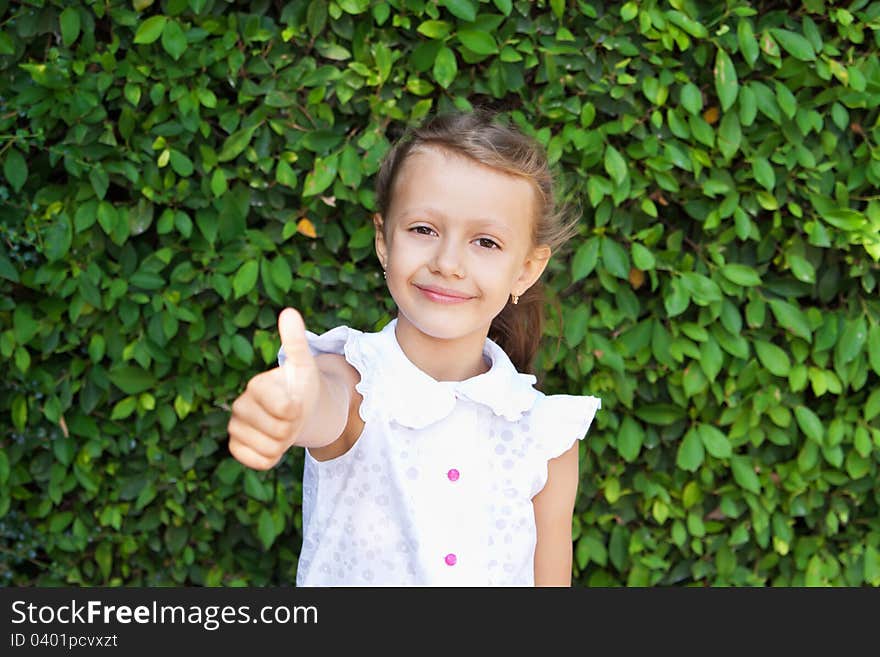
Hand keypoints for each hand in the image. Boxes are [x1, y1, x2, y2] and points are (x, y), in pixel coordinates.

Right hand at [227, 308, 320, 469]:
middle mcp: (239, 406)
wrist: (297, 411)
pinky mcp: (235, 448)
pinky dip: (271, 458)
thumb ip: (296, 342)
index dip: (297, 410)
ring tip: (282, 428)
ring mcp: (235, 428)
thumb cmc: (301, 387)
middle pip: (279, 431)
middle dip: (293, 428)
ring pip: (270, 448)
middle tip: (291, 417)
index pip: (285, 409)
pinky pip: (258, 461)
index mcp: (256, 386)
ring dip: (284, 444)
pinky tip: (271, 444)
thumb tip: (288, 311)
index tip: (296, 401)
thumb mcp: (304, 364)